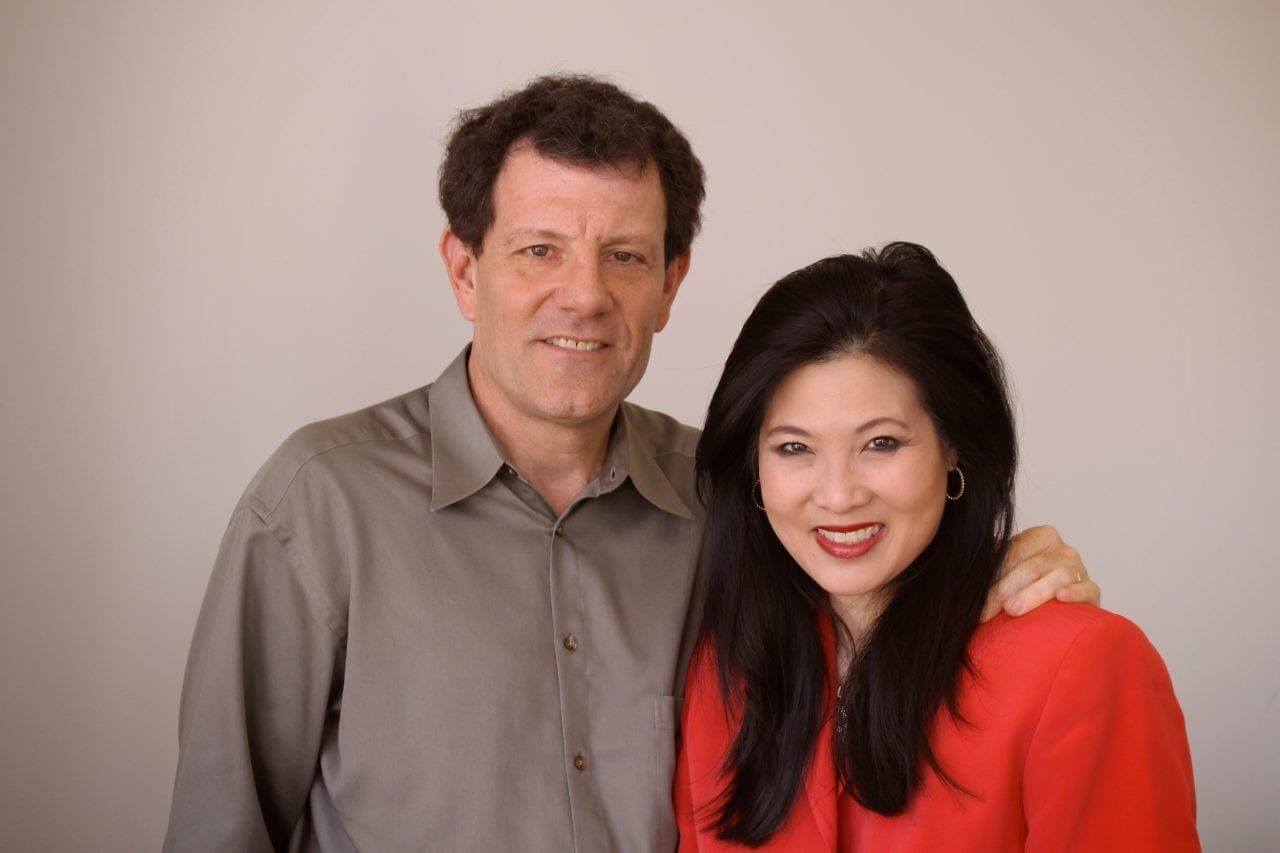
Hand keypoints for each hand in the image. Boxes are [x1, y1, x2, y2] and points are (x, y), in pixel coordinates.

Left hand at [981, 525, 1099, 620]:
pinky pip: (1089, 589)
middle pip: (1032, 566)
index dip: (992, 576)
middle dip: (1005, 590)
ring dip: (1034, 593)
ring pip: (1058, 576)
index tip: (975, 601)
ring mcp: (1081, 569)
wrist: (1054, 608)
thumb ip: (989, 563)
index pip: (1014, 552)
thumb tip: (960, 564)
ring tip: (1013, 609)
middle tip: (986, 612)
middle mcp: (1063, 550)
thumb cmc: (1022, 587)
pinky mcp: (1093, 591)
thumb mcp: (1004, 570)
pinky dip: (1076, 593)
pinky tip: (1061, 598)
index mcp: (1041, 537)